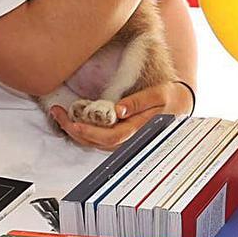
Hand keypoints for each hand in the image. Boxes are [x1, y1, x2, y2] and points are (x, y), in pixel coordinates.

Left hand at [50, 81, 192, 150]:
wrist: (179, 104)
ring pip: (94, 142)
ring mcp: (123, 139)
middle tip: (59, 113)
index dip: (90, 131)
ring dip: (75, 131)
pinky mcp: (119, 136)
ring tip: (60, 114)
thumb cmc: (169, 99)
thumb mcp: (159, 94)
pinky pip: (97, 138)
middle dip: (74, 130)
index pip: (110, 136)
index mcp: (139, 129)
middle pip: (97, 142)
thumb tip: (119, 109)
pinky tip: (74, 119)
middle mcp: (129, 138)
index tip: (73, 121)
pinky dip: (83, 130)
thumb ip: (139, 102)